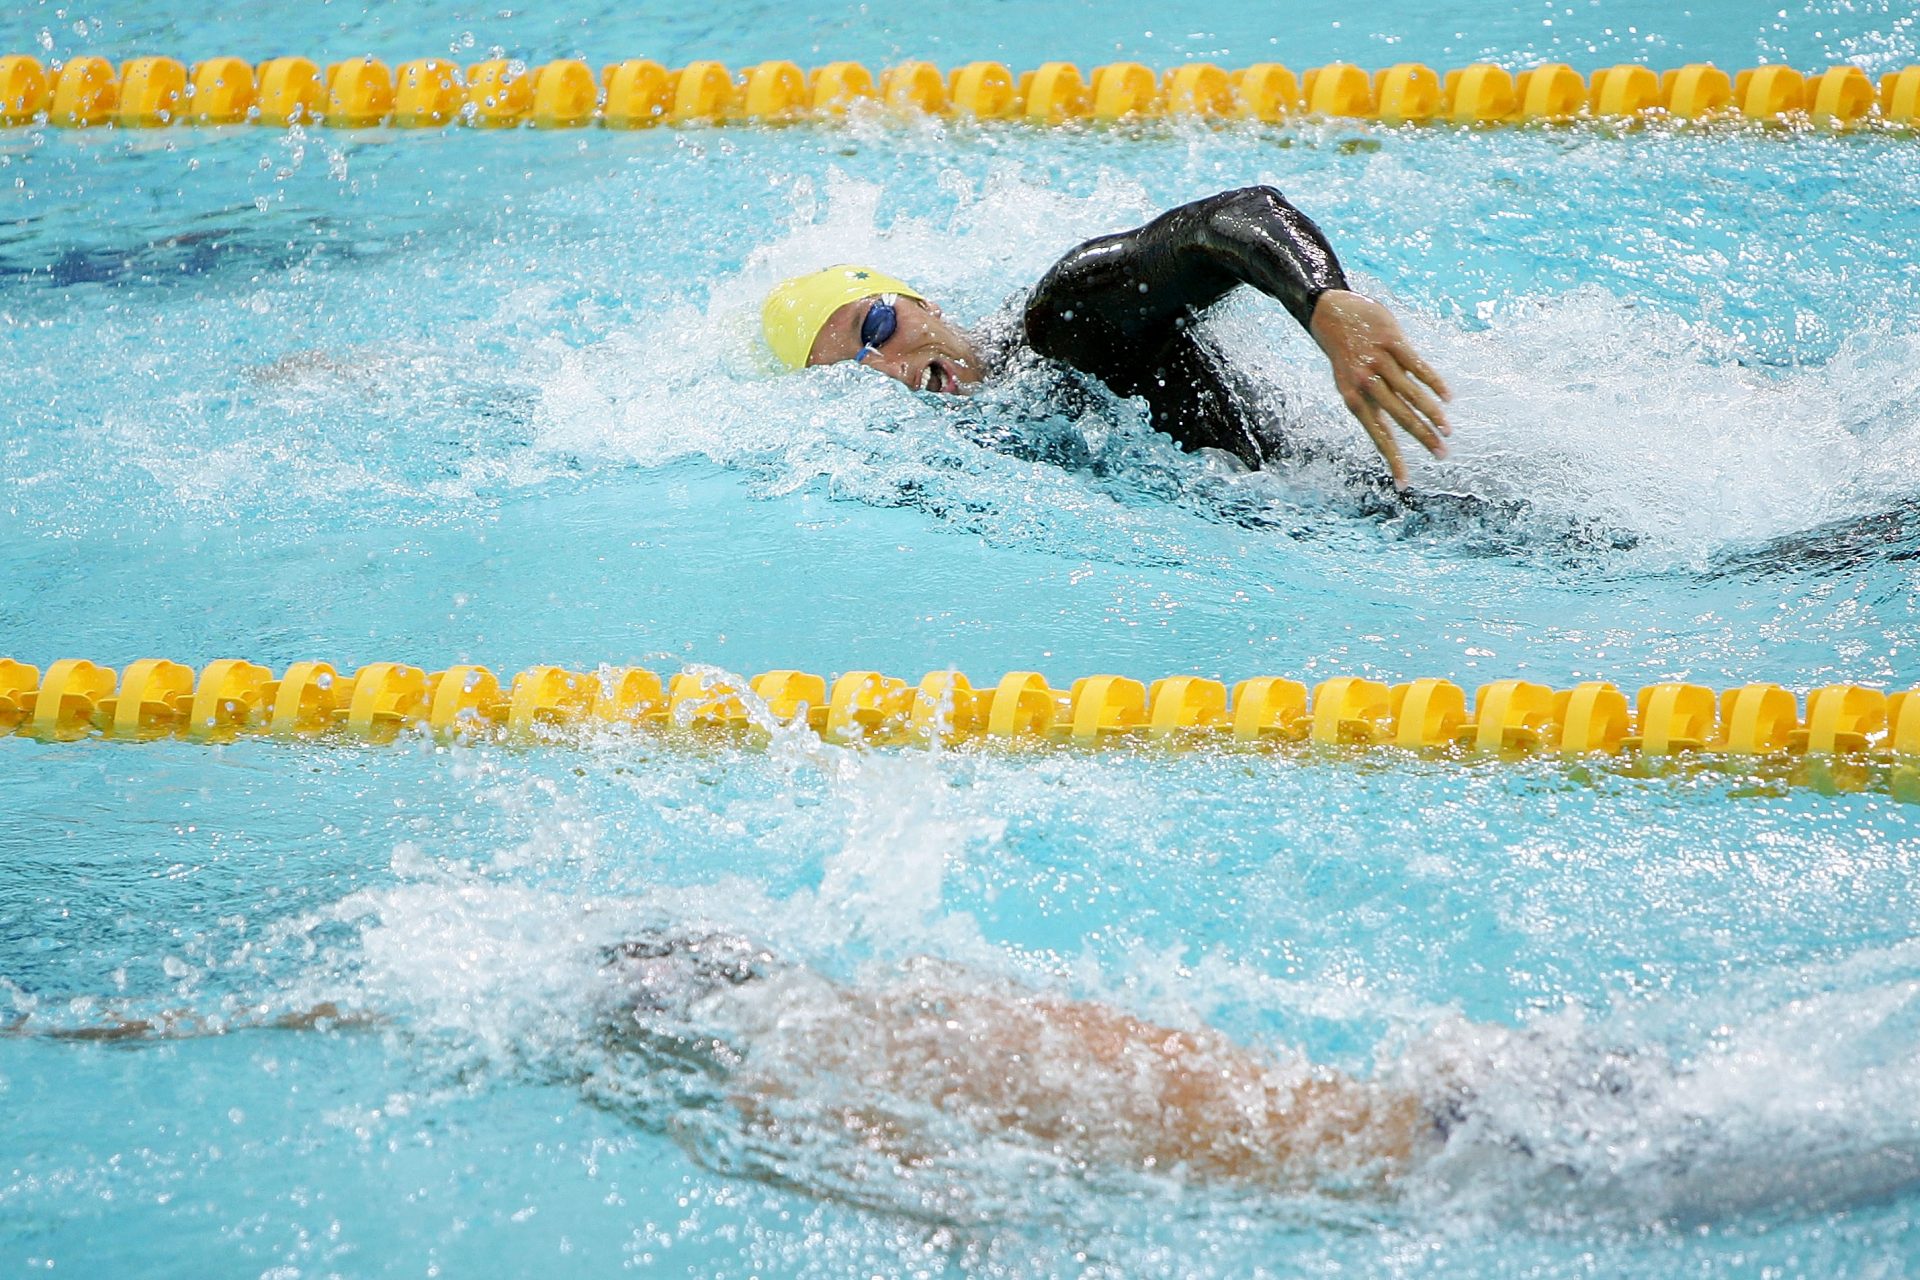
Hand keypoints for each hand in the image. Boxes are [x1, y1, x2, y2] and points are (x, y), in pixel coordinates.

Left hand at [1308, 290, 1452, 489]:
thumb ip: (1371, 402)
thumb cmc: (1344, 354)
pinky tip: (1448, 399)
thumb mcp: (1348, 383)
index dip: (1392, 460)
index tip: (1404, 483)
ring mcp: (1379, 361)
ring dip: (1432, 414)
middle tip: (1442, 455)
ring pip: (1412, 393)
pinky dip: (1434, 383)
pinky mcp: (1392, 341)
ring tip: (1447, 431)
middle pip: (1400, 417)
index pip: (1378, 436)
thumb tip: (1394, 426)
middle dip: (1422, 438)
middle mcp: (1366, 383)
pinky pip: (1418, 366)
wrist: (1328, 312)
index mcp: (1353, 399)